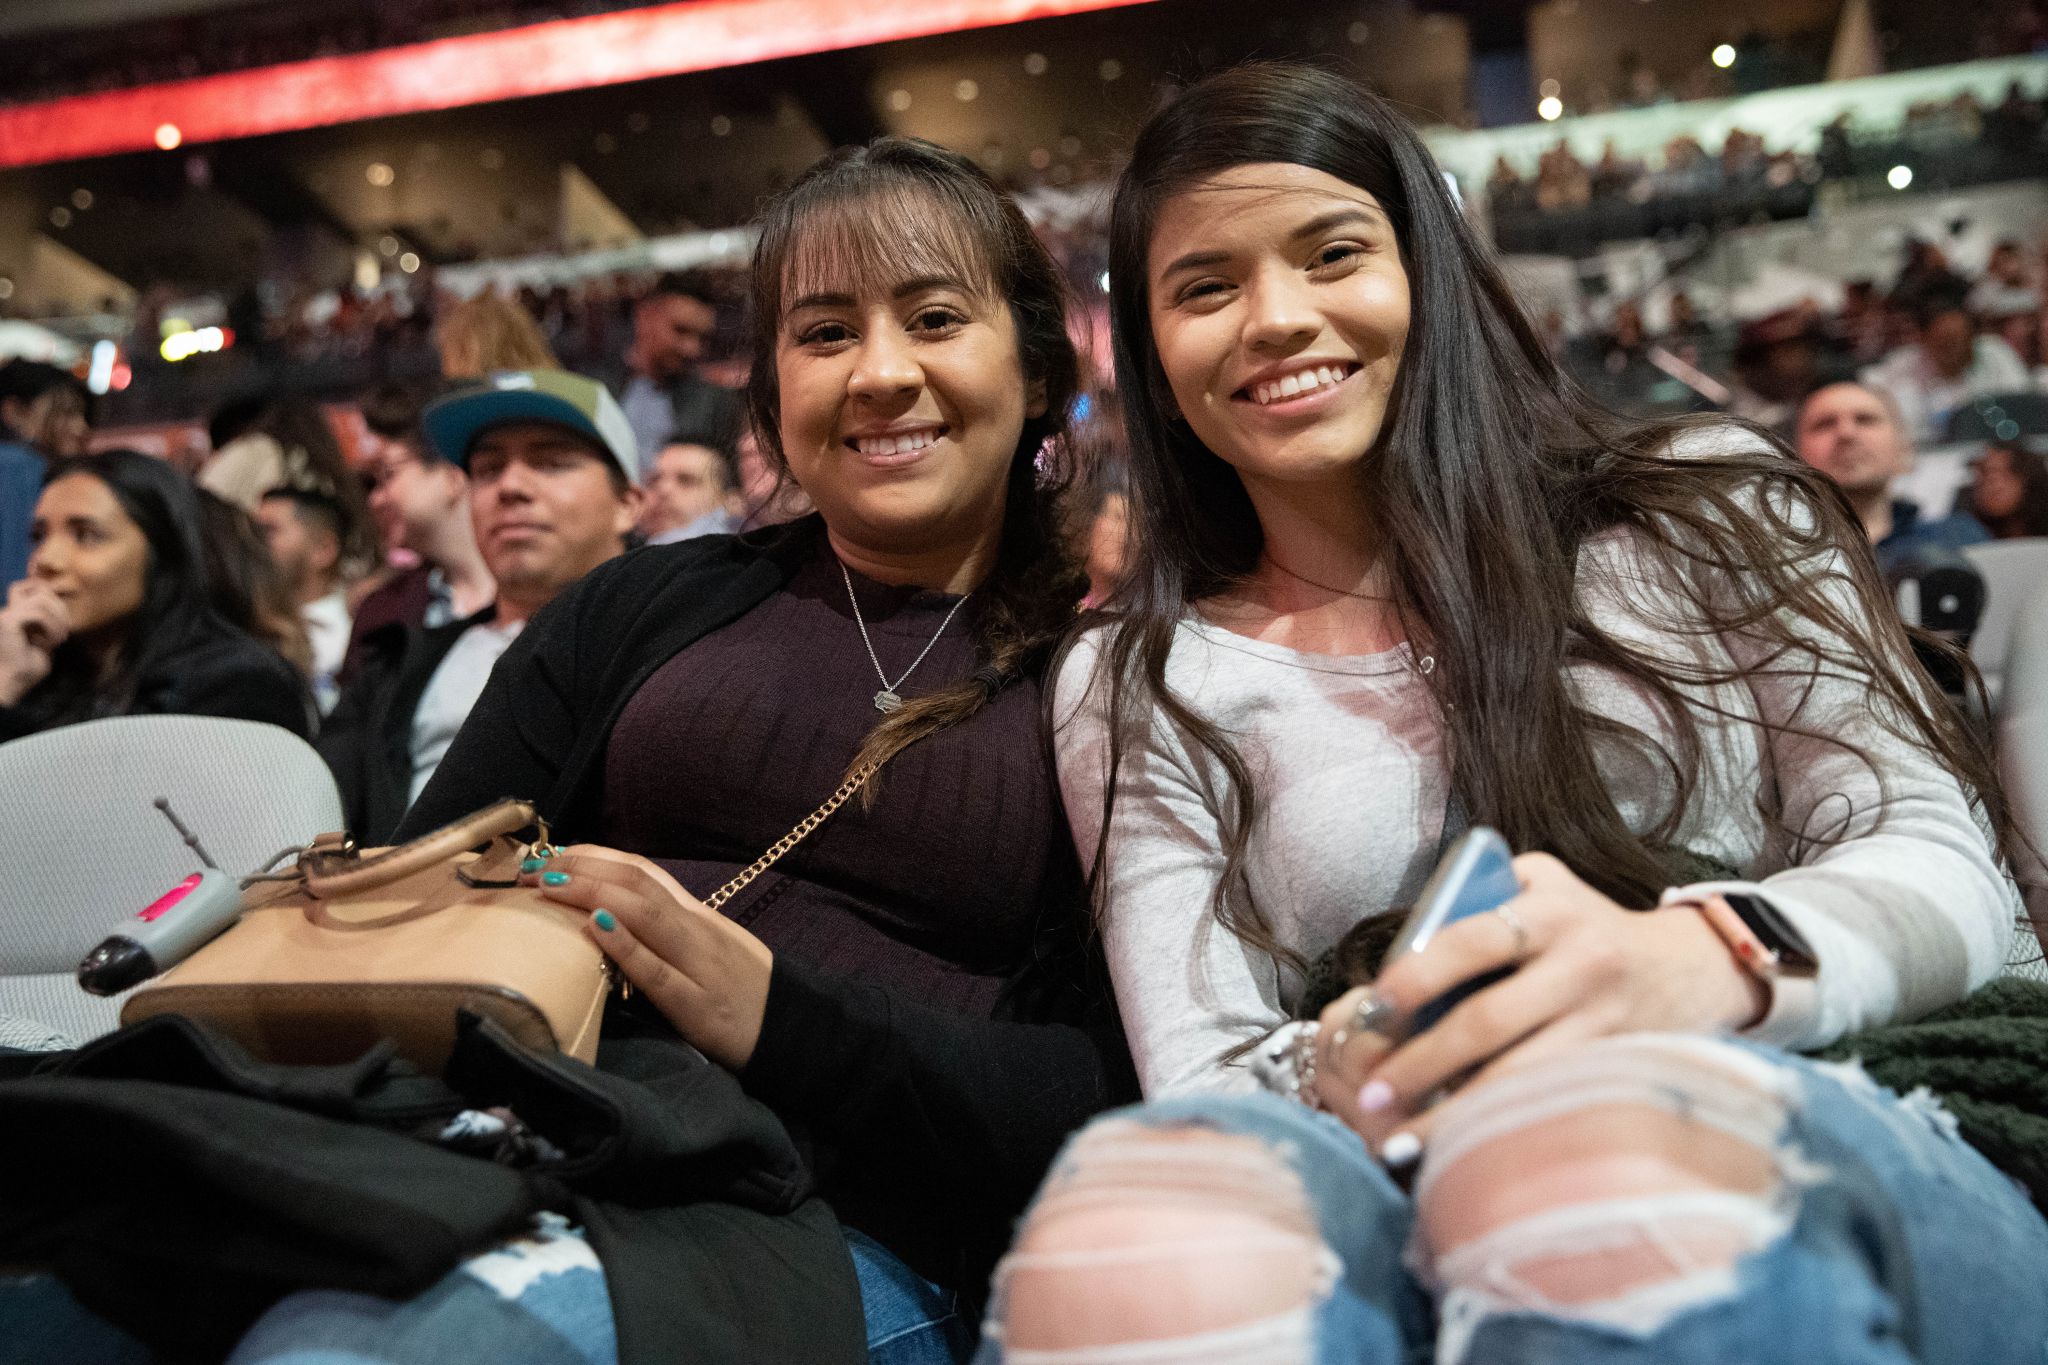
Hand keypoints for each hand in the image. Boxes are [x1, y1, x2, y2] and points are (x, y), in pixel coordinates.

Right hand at [0, 579, 67, 706]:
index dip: (53, 597)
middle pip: (40, 589)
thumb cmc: (28, 666)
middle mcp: (7, 609)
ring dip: (58, 619)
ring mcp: (5, 613)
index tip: (63, 623)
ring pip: (41, 599)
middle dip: (60, 608)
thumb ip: (48, 618)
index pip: (33, 585)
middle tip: (64, 632)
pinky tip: (51, 643)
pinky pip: (37, 613)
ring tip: (59, 639)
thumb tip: (61, 601)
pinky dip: (51, 626)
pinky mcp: (7, 621)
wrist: (14, 683)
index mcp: (15, 612)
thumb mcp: (45, 637)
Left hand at [529, 845, 773, 1070]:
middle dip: (582, 868)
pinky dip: (626, 945)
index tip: (554, 853)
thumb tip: (608, 917)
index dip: (595, 857)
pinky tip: (597, 927)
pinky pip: (658, 972)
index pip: (642, 872)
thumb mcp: (706, 950)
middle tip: (533, 869)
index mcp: (696, 916)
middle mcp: (696, 929)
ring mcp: (698, 965)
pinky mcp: (698, 1006)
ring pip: (646, 914)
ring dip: (592, 892)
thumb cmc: (743, 992)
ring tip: (550, 885)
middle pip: (638, 883)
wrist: (794, 1030)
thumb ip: (665, 933)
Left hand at [1311, 852, 1766, 1152]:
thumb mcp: (1540, 884)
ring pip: (1518, 1073)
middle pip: (1488, 1020)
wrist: (1688, 966)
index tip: (1370, 1010)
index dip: (1416, 977)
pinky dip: (1498, 1124)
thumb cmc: (1583, 924)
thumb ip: (1478, 897)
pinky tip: (1458, 1148)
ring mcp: (1602, 1020)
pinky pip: (1547, 1099)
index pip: (1470, 941)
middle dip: (1422, 1061)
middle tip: (1371, 1094)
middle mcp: (1580, 964)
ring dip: (1453, 1112)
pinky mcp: (1615, 1065)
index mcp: (1549, 912)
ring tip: (1398, 1140)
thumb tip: (1401, 950)